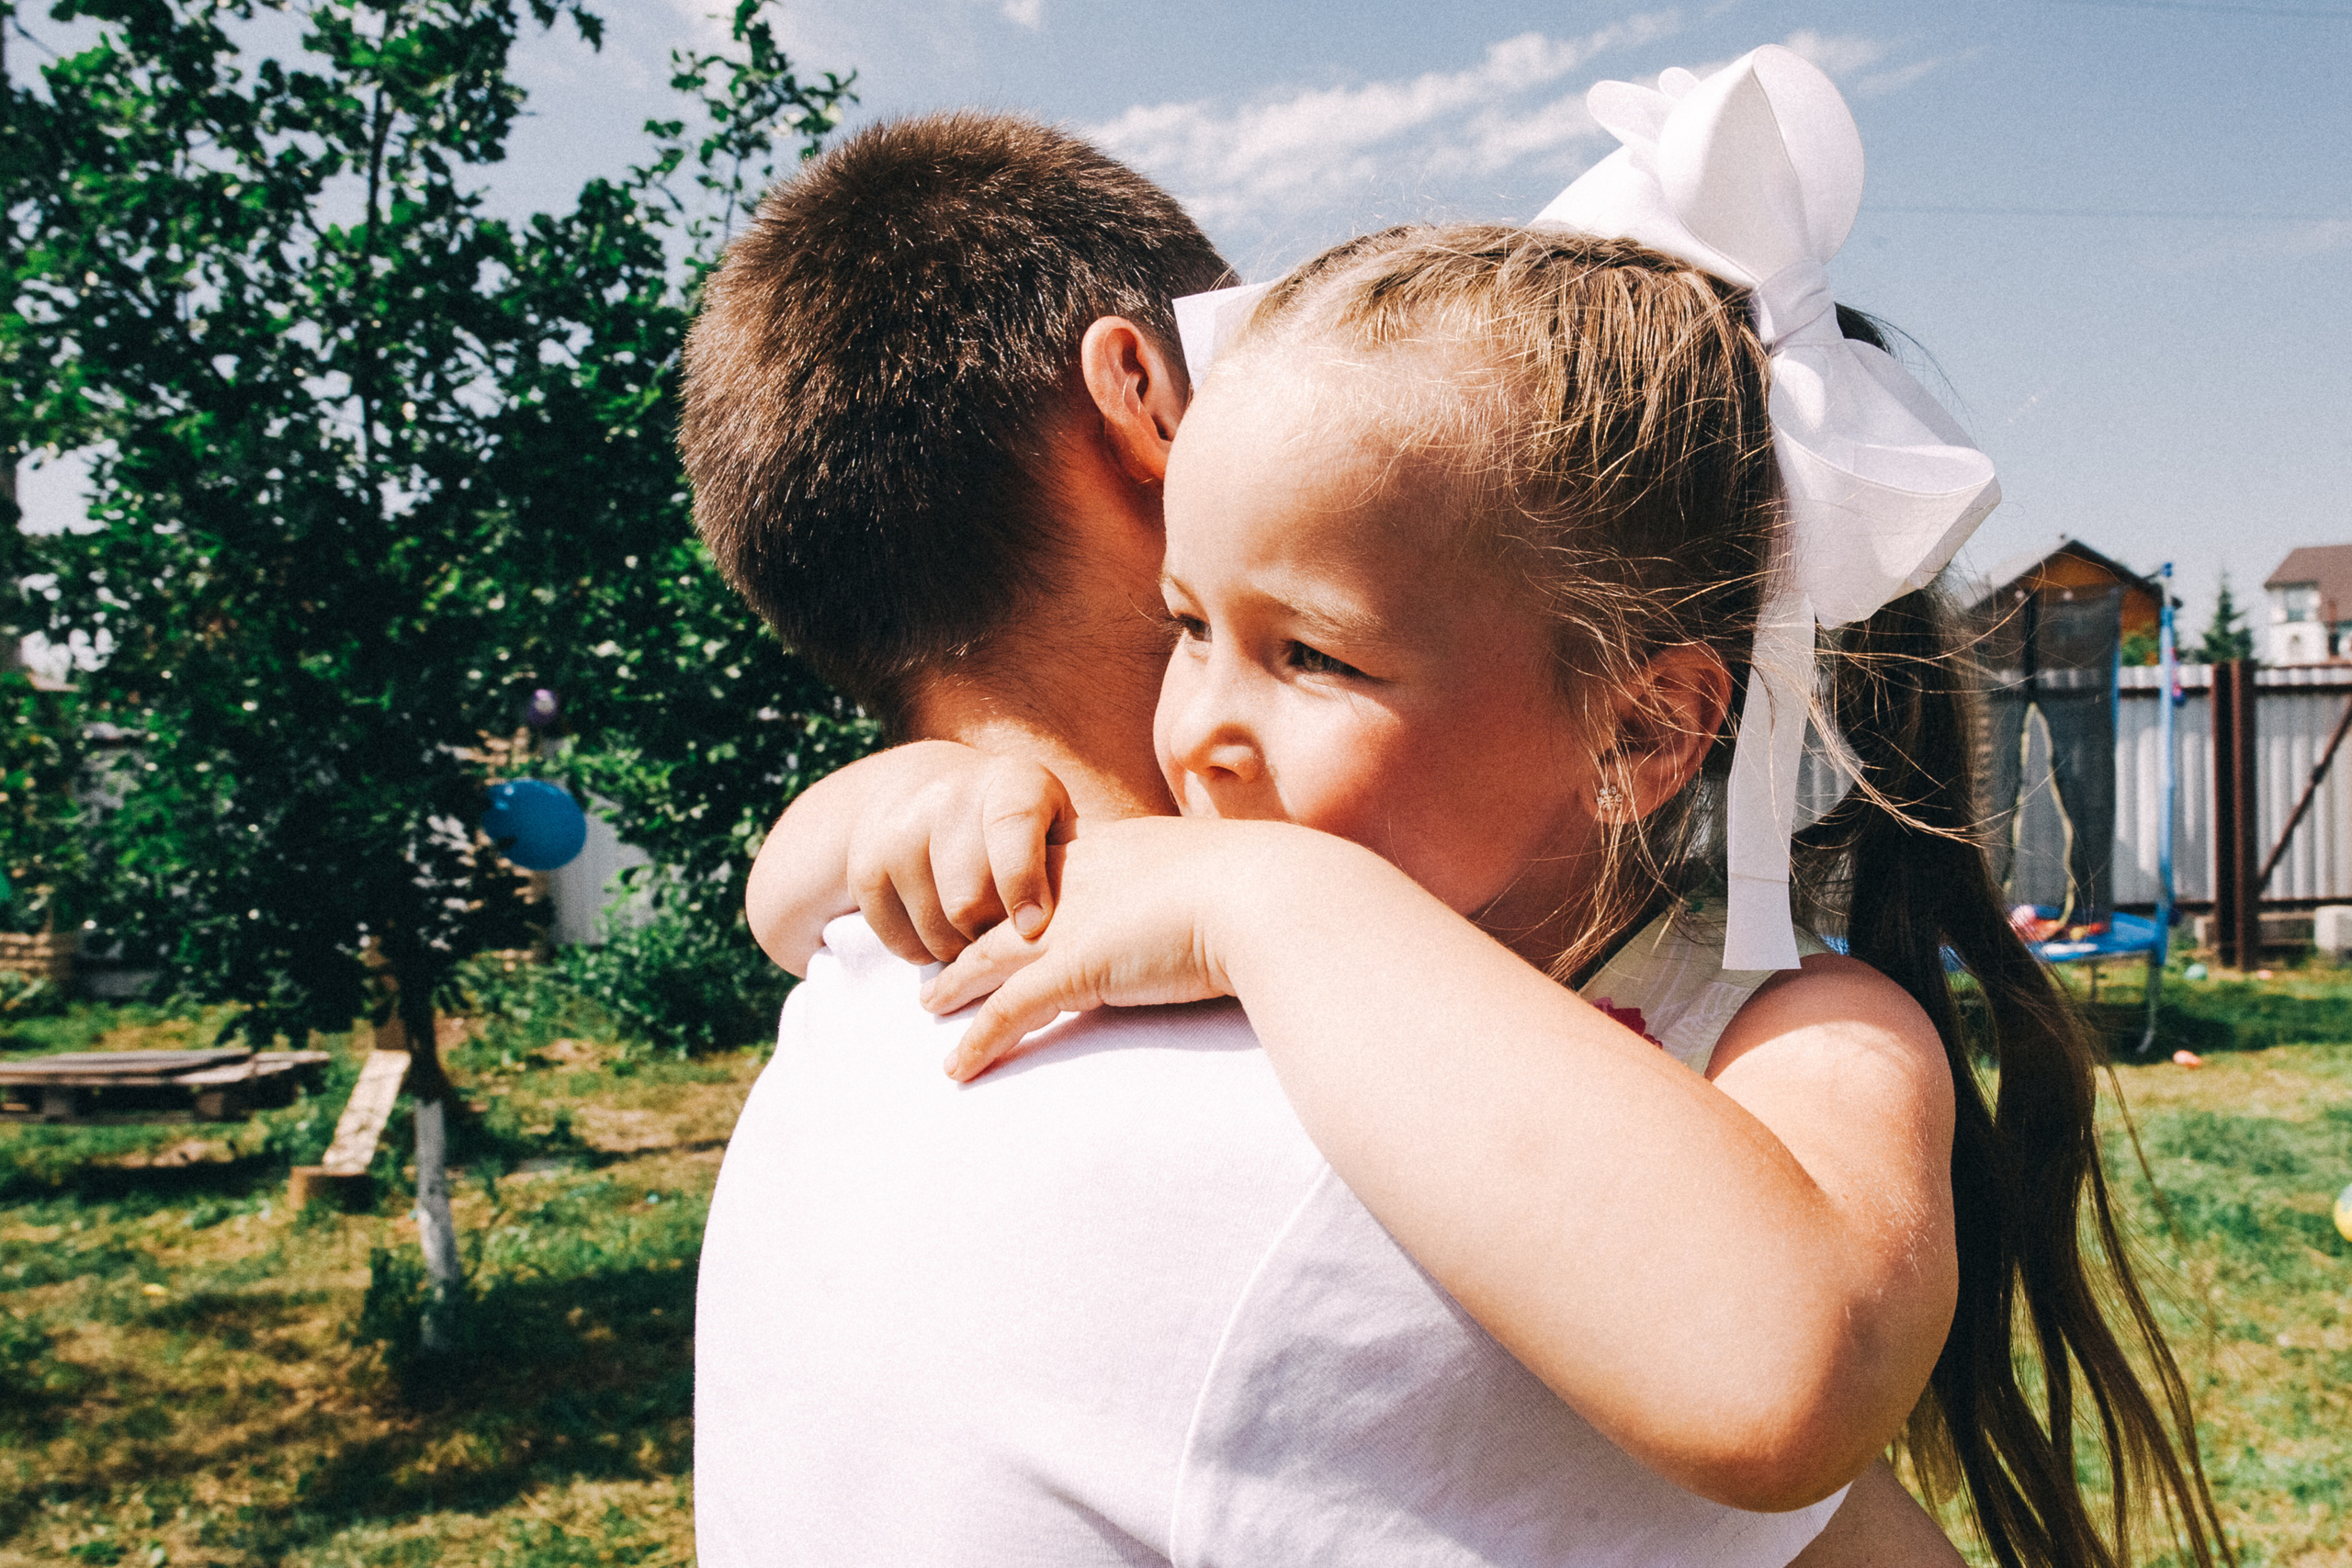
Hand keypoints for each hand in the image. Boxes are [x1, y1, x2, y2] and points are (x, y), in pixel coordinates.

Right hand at [744, 741, 1074, 972]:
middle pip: (969, 898)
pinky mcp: (866, 867)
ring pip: (936, 927)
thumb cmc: (1020, 828)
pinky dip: (926, 954)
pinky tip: (945, 935)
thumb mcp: (1056, 824)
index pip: (1011, 829)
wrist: (926, 791)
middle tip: (1014, 948)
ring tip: (982, 940)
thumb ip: (1079, 862)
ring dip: (964, 953)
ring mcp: (899, 830)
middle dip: (996, 936)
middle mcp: (948, 796)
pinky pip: (900, 940)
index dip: (1022, 883)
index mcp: (1011, 782)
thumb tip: (1112, 917)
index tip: (1033, 928)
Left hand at [921, 816, 1277, 1079]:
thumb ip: (1199, 881)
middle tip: (941, 953)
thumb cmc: (1266, 887)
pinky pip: (1006, 1011)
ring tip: (928, 1005)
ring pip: (987, 956)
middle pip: (1001, 906)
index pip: (1043, 864)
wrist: (1267, 894)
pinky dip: (977, 1040)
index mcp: (1111, 847)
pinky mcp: (1073, 969)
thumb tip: (1222, 896)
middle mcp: (1077, 878)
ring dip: (954, 984)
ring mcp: (1069, 923)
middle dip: (966, 931)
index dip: (1016, 888)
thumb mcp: (1221, 867)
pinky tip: (957, 1067)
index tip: (997, 907)